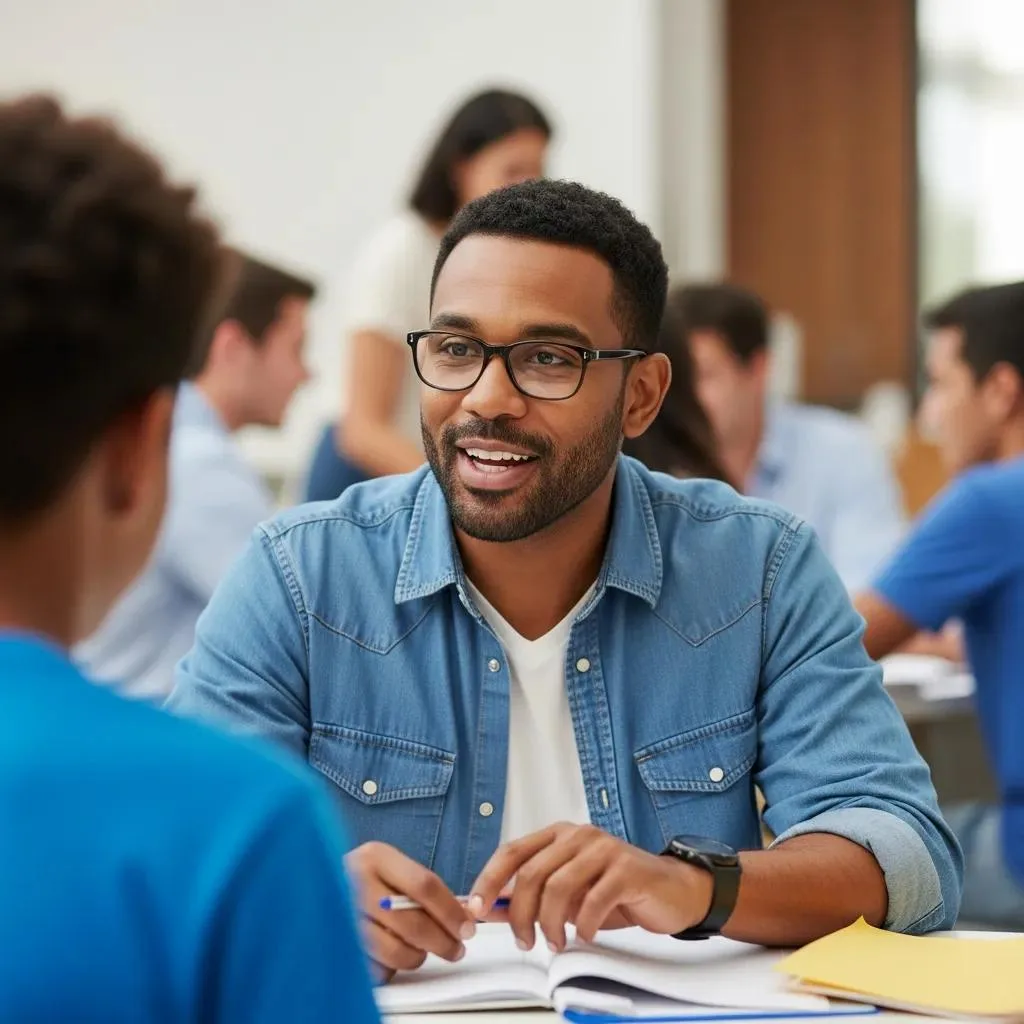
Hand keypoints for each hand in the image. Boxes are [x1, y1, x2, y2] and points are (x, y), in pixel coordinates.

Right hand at [346, 841, 476, 982]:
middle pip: (410, 921)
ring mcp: (340, 915)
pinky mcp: (334, 945)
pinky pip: (372, 968)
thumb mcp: (391, 870)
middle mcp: (354, 882)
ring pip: (393, 950)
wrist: (312, 885)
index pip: (424, 885)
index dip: (450, 910)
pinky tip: (388, 955)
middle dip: (441, 941)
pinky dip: (387, 968)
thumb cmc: (365, 880)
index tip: (468, 928)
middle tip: (456, 949)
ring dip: (414, 957)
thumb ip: (422, 889)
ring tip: (418, 951)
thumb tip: (463, 917)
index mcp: (375, 857)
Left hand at [469, 823, 712, 951]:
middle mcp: (578, 835)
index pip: (512, 851)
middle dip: (521, 914)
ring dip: (550, 924)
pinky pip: (593, 900)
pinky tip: (585, 935)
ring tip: (554, 943)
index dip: (489, 880)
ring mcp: (603, 848)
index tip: (476, 908)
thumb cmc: (617, 891)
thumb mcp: (569, 895)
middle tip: (525, 941)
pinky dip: (583, 925)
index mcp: (559, 836)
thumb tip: (490, 910)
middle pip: (532, 873)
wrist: (673, 890)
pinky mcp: (626, 868)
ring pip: (558, 887)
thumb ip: (532, 897)